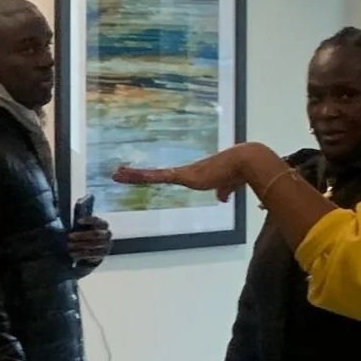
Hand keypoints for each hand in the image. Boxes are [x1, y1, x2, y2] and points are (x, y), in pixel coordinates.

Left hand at [68, 216, 112, 264]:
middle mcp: (107, 234)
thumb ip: (82, 221)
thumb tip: (76, 210)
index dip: (88, 220)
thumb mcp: (85, 227)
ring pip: (93, 245)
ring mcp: (106, 245)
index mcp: (103, 224)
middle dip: (81, 235)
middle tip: (70, 236)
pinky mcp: (103, 254)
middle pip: (95, 234)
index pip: (97, 220)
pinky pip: (92, 254)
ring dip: (79, 245)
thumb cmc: (87, 234)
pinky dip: (81, 254)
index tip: (77, 220)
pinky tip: (73, 254)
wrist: (94, 249)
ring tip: (69, 245)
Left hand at [113, 143, 264, 202]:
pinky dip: (146, 177)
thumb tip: (222, 197)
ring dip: (134, 175)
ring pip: (153, 175)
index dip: (152, 176)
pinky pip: (160, 177)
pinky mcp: (185, 176)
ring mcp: (183, 173)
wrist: (245, 162)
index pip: (166, 176)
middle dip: (137, 175)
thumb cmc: (237, 172)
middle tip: (118, 172)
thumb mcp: (227, 185)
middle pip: (155, 174)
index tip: (139, 175)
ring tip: (116, 174)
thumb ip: (223, 191)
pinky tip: (135, 176)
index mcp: (192, 175)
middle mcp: (184, 173)